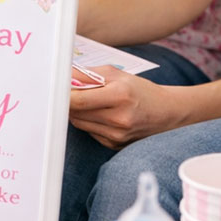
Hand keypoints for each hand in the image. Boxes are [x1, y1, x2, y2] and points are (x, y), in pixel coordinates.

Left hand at [68, 68, 187, 147]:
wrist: (166, 113)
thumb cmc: (139, 90)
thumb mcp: (116, 75)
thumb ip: (87, 75)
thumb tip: (62, 74)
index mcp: (120, 96)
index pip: (78, 100)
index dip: (62, 94)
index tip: (54, 87)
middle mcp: (119, 119)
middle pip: (76, 113)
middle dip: (67, 102)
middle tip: (64, 91)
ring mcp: (117, 135)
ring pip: (79, 123)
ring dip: (76, 112)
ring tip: (85, 101)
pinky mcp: (114, 145)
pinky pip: (89, 132)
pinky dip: (87, 122)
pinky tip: (98, 114)